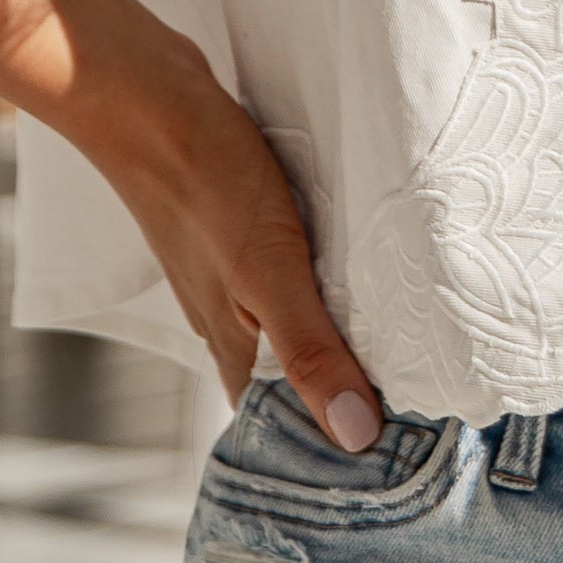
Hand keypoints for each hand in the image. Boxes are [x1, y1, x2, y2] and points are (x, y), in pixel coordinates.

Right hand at [101, 48, 384, 447]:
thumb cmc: (204, 180)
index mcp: (231, 345)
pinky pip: (288, 281)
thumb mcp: (269, 271)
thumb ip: (309, 348)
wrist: (146, 94)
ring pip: (288, 332)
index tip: (394, 468)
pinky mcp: (238, 231)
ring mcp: (229, 275)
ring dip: (336, 346)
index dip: (327, 452)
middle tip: (417, 420)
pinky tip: (356, 277)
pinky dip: (323, 292)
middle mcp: (228, 321)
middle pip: (287, 385)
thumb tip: (355, 435)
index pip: (277, 429)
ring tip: (404, 354)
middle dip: (341, 403)